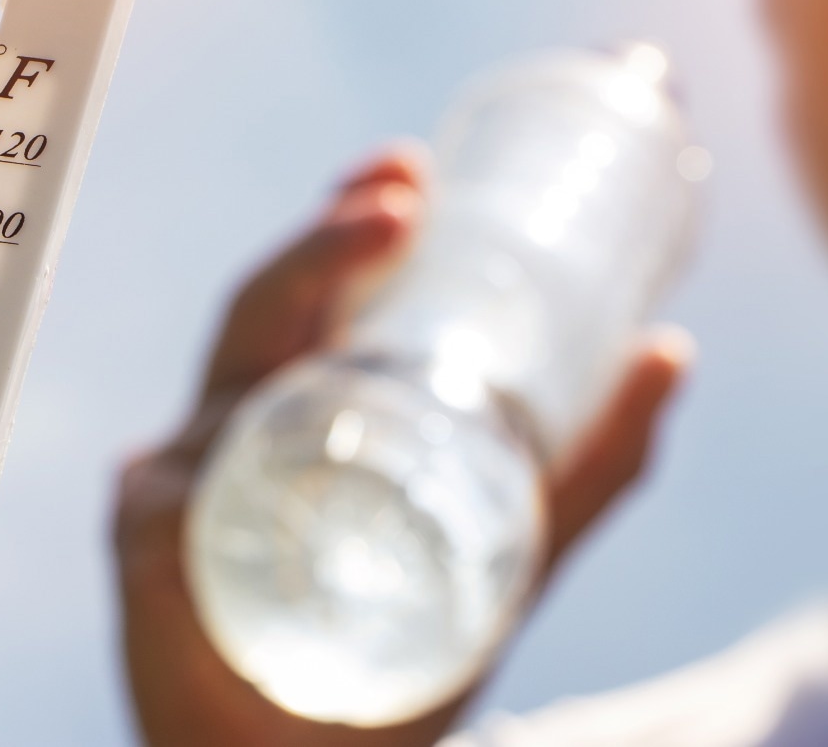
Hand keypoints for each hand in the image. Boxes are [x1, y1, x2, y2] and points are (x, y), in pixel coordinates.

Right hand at [112, 147, 693, 746]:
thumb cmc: (399, 657)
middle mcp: (234, 437)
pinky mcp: (155, 573)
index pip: (312, 299)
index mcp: (303, 412)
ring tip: (371, 236)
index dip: (350, 226)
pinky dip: (194, 482)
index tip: (413, 170)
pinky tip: (213, 456)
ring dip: (286, 300)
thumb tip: (672, 348)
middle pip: (263, 316)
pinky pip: (163, 519)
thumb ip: (586, 468)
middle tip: (403, 191)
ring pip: (221, 382)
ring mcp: (185, 497)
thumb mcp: (509, 555)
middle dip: (325, 241)